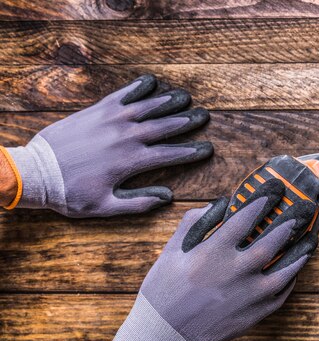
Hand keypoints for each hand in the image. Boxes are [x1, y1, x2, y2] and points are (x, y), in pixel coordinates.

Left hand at [2, 74, 210, 216]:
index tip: (208, 148)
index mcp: (130, 162)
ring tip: (186, 97)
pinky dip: (138, 87)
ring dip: (168, 101)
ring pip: (147, 107)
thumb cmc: (70, 193)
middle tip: (204, 116)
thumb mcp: (105, 207)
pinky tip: (151, 82)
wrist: (37, 173)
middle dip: (187, 121)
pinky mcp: (96, 110)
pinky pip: (122, 95)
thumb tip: (167, 198)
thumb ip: (138, 203)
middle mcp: (125, 137)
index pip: (170, 154)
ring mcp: (111, 120)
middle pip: (164, 126)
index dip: (191, 151)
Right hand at [100, 179, 317, 340]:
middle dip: (290, 221)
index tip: (275, 190)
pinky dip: (290, 280)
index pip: (246, 217)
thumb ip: (194, 222)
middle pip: (273, 240)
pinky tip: (294, 270)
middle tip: (302, 210)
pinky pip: (281, 294)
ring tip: (311, 239)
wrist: (162, 334)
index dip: (263, 200)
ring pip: (286, 269)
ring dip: (301, 252)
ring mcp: (249, 295)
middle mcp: (236, 271)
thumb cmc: (163, 290)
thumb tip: (218, 205)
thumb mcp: (171, 250)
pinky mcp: (254, 314)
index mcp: (214, 252)